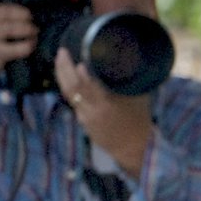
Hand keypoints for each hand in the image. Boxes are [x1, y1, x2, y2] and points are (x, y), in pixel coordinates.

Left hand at [56, 46, 152, 177]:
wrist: (133, 149)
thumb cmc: (139, 121)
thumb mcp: (138, 98)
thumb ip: (127, 81)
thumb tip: (121, 60)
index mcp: (106, 104)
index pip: (87, 85)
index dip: (79, 71)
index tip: (76, 57)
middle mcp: (92, 111)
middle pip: (72, 88)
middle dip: (64, 68)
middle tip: (62, 51)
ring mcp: (85, 118)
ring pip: (69, 94)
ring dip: (62, 76)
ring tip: (61, 60)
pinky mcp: (83, 122)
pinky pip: (74, 101)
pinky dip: (69, 87)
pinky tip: (68, 77)